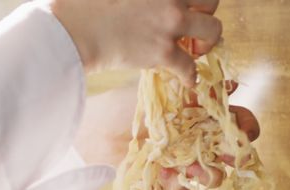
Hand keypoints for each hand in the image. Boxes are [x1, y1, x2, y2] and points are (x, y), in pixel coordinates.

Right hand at [48, 0, 222, 84]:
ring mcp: (170, 23)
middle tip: (193, 29)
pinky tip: (188, 81)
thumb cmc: (86, 5)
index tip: (188, 8)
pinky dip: (190, 76)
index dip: (194, 1)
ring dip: (207, 42)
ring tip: (194, 51)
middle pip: (211, 1)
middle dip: (206, 14)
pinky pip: (190, 67)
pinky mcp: (163, 51)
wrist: (76, 29)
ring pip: (213, 31)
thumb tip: (145, 5)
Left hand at [76, 81, 259, 189]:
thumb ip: (196, 90)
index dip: (245, 128)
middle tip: (228, 157)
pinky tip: (162, 175)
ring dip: (209, 175)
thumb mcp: (163, 90)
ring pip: (211, 177)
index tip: (244, 132)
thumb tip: (231, 86)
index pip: (235, 122)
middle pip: (231, 154)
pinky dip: (175, 186)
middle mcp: (196, 140)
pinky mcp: (165, 181)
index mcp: (200, 116)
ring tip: (194, 171)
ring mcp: (182, 163)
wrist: (95, 130)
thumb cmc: (125, 105)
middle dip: (235, 158)